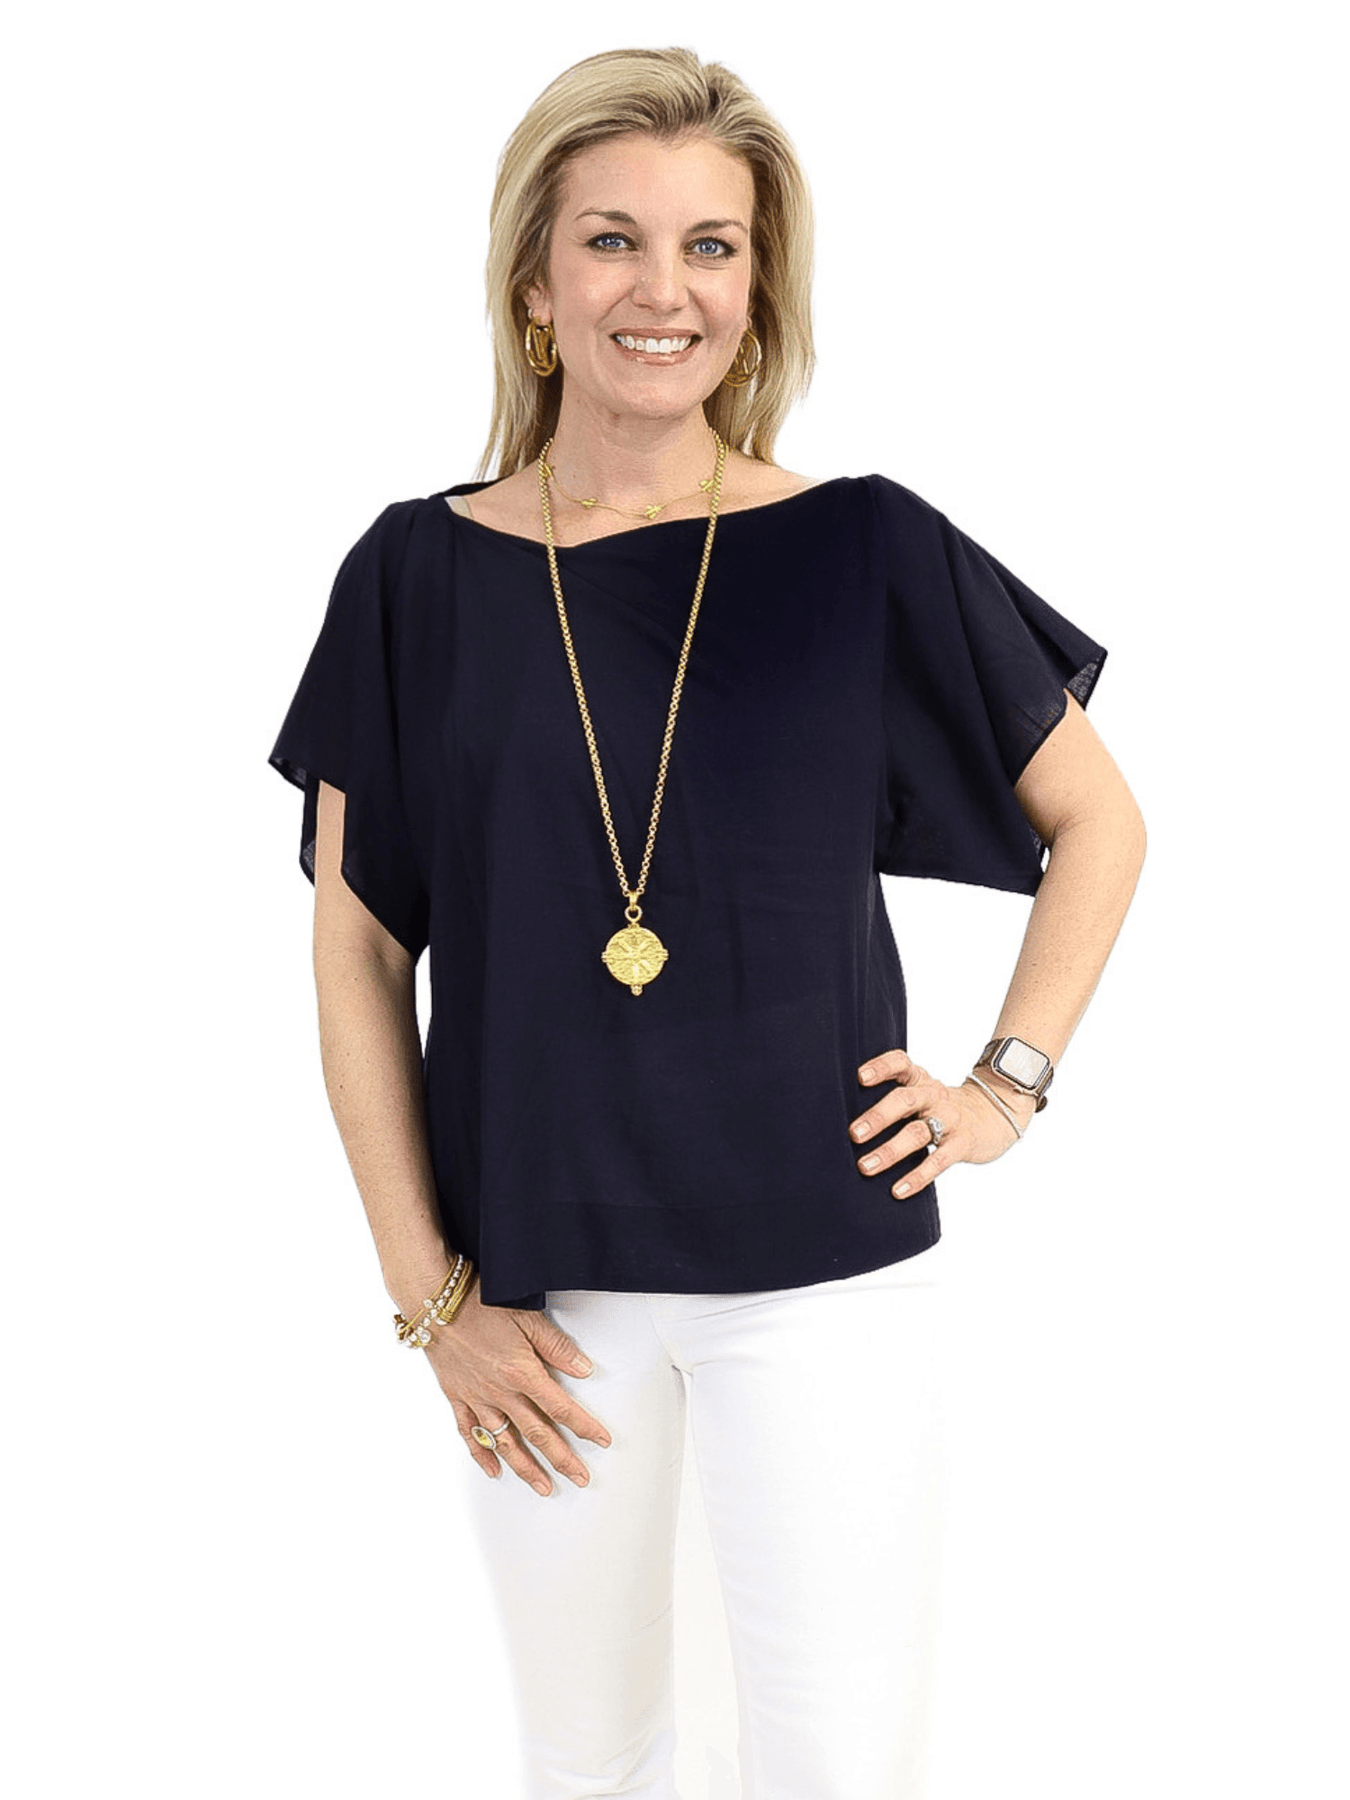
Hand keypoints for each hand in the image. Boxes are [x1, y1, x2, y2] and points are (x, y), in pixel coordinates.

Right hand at [419, 1272, 612, 1497]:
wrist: (434, 1300)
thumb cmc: (479, 1302)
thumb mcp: (527, 1317)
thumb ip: (556, 1347)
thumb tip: (583, 1369)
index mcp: (522, 1372)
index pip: (561, 1408)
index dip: (585, 1427)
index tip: (602, 1440)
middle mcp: (500, 1392)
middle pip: (538, 1434)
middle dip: (562, 1459)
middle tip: (581, 1478)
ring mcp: (476, 1398)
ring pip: (505, 1443)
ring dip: (526, 1468)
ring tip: (544, 1487)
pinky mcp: (456, 1397)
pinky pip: (469, 1434)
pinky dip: (482, 1455)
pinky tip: (493, 1470)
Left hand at [848, 1048, 1034, 1199]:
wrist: (993, 1115)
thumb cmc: (939, 1107)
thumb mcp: (920, 1093)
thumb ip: (890, 1099)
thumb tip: (838, 1119)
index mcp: (919, 1079)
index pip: (901, 1063)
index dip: (882, 1067)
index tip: (860, 1077)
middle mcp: (933, 1095)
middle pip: (905, 1100)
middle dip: (877, 1116)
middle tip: (852, 1134)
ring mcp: (950, 1119)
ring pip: (918, 1133)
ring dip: (889, 1151)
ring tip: (864, 1167)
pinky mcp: (962, 1144)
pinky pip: (939, 1161)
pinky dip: (917, 1177)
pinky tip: (897, 1190)